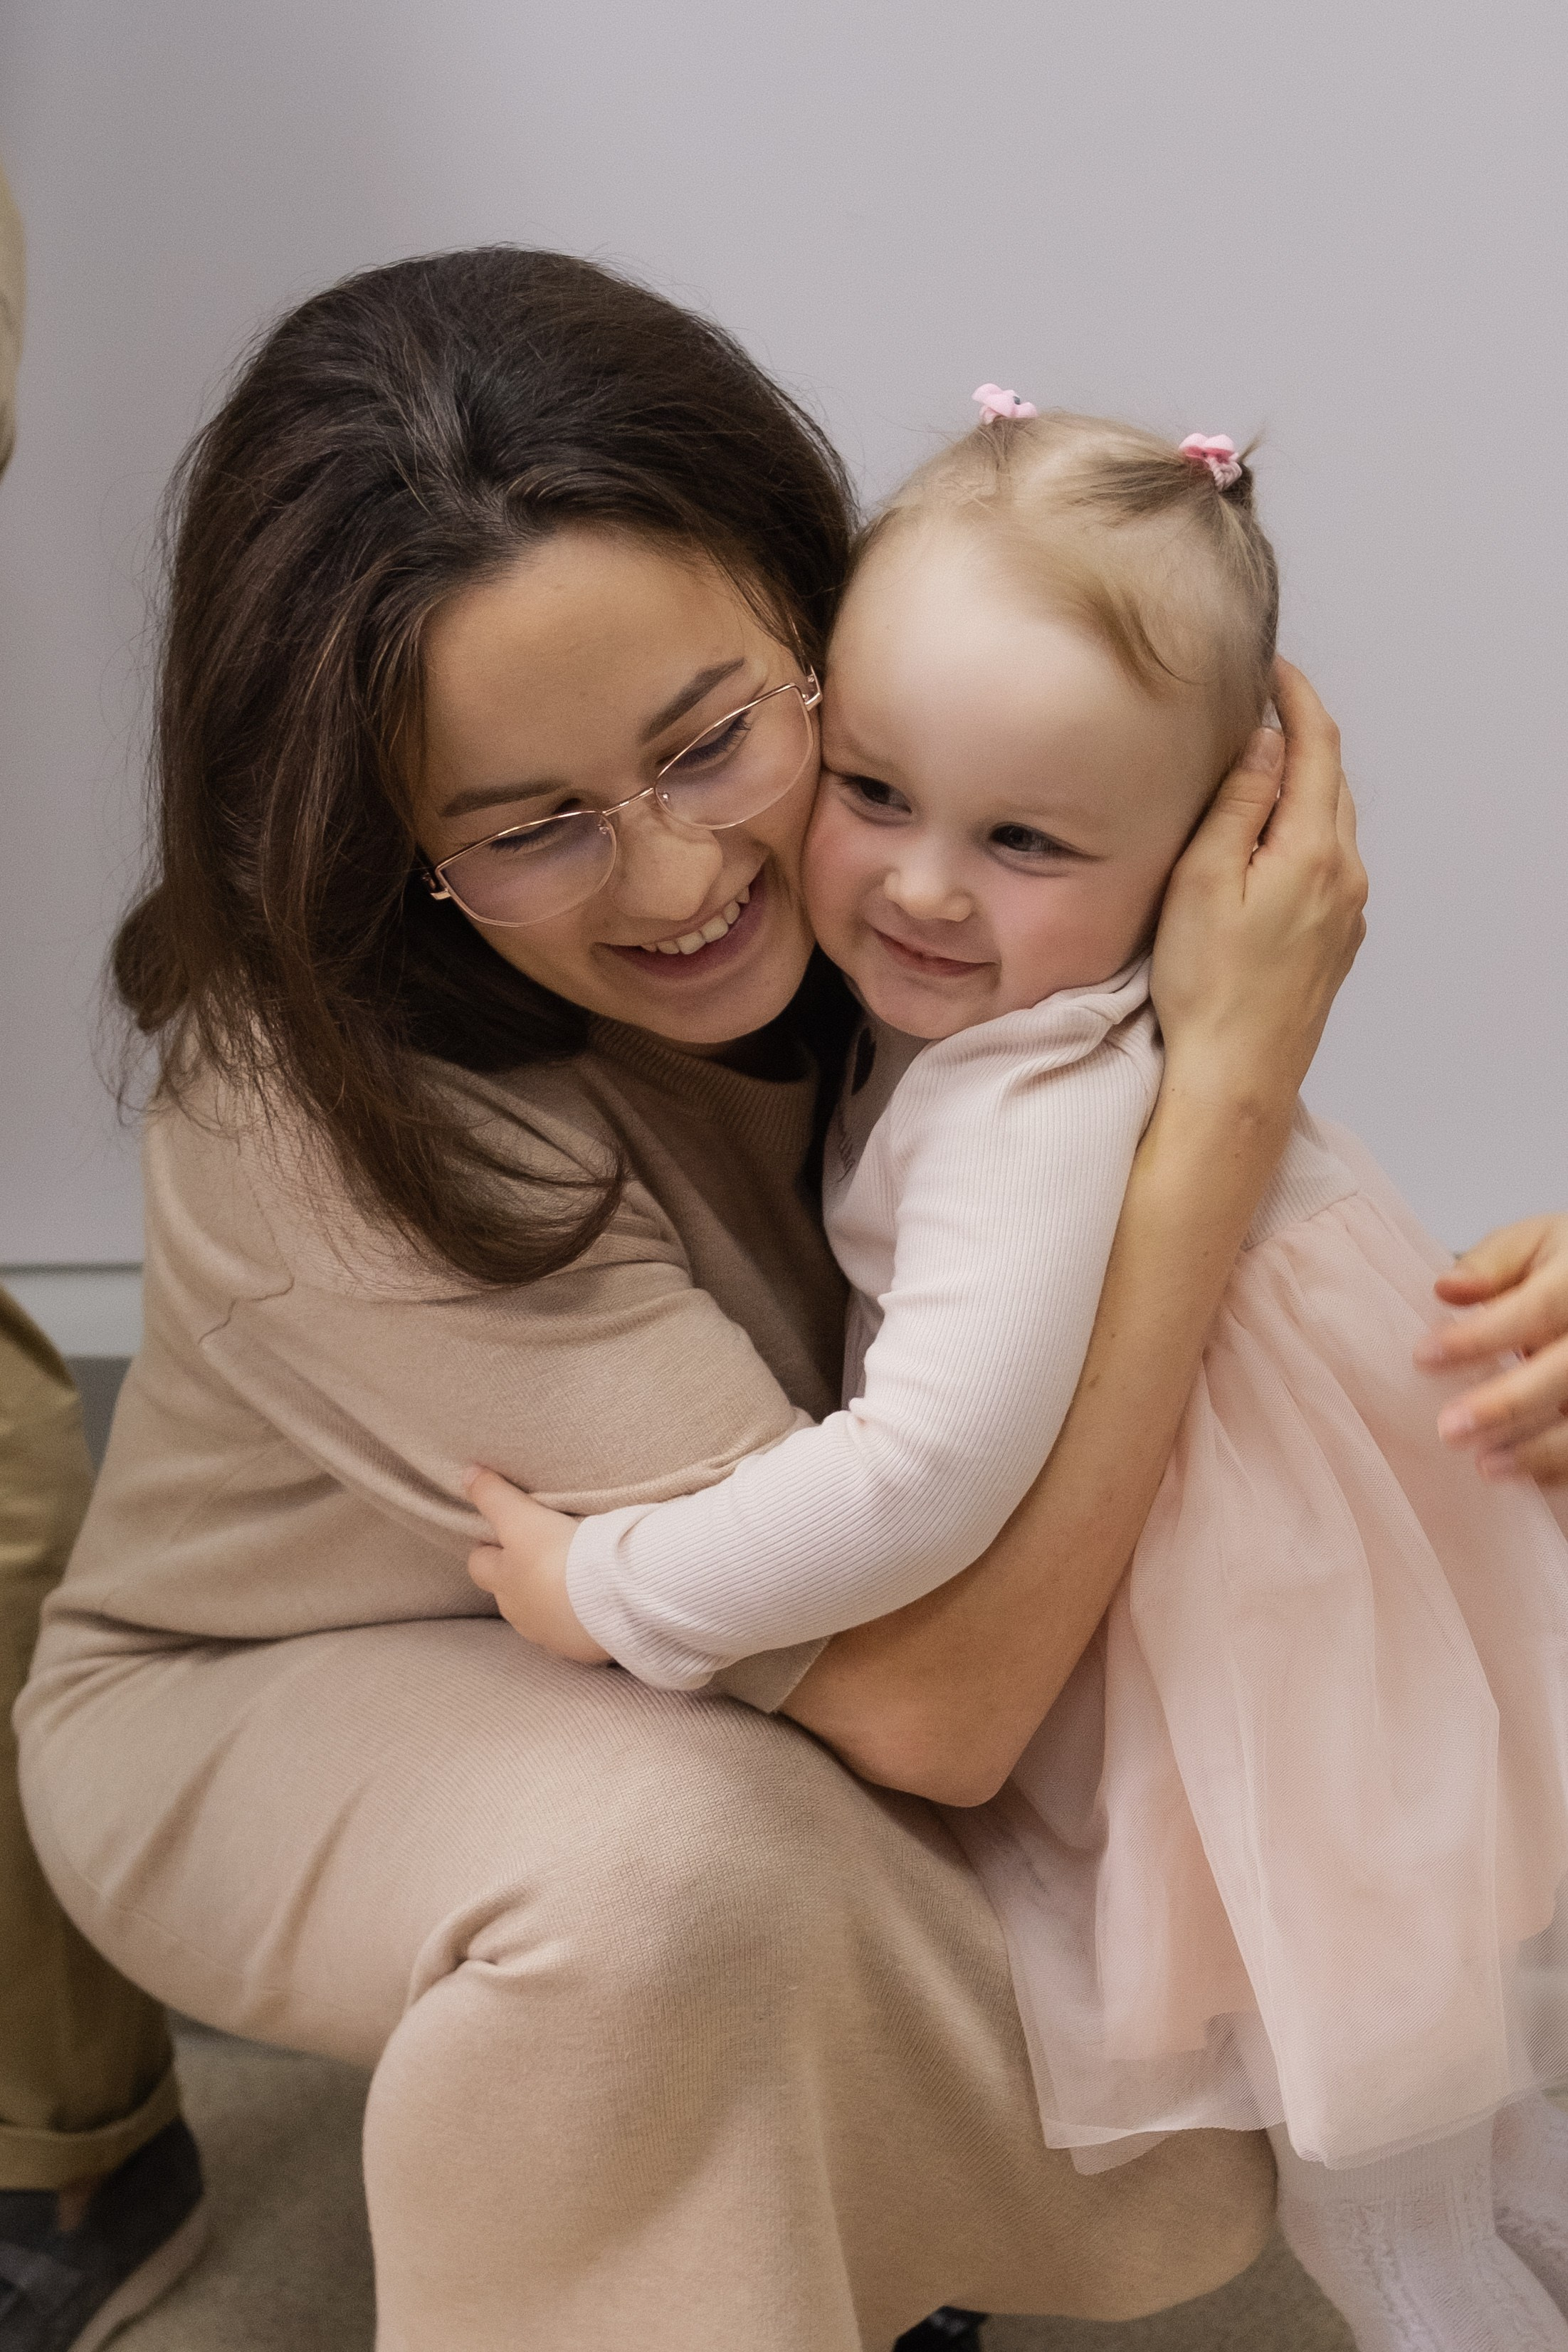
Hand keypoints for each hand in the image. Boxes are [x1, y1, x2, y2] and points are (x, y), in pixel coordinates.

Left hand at [464, 1467, 609, 1663]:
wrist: (607, 1600)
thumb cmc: (561, 1555)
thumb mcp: (524, 1518)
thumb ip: (494, 1496)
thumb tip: (466, 1474)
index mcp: (504, 1579)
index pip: (480, 1564)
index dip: (488, 1548)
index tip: (503, 1533)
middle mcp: (519, 1610)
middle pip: (507, 1593)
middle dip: (516, 1577)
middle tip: (539, 1554)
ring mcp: (548, 1633)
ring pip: (538, 1615)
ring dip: (548, 1599)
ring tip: (572, 1579)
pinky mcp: (578, 1647)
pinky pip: (571, 1632)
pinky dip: (577, 1618)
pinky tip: (593, 1604)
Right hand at [1151, 661, 1366, 1123]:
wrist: (1237, 1075)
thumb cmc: (1207, 986)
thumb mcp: (1204, 879)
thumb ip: (1239, 803)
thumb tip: (1266, 742)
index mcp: (1313, 850)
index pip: (1317, 747)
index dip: (1296, 697)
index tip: (1272, 667)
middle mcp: (1345, 876)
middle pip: (1331, 782)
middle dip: (1300, 736)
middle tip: (1259, 707)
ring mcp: (1347, 912)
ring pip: (1331, 825)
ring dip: (1302, 787)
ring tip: (1259, 768)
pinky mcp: (1337, 943)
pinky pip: (1328, 865)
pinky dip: (1303, 833)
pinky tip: (1268, 845)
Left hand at [1413, 1217, 1567, 1485]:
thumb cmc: (1564, 1267)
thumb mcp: (1534, 1245)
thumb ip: (1492, 1263)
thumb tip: (1446, 1288)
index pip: (1538, 1308)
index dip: (1482, 1336)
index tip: (1424, 1357)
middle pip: (1567, 1371)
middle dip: (1509, 1404)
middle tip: (1449, 1429)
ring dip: (1539, 1449)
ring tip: (1485, 1466)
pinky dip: (1557, 1466)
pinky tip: (1520, 1475)